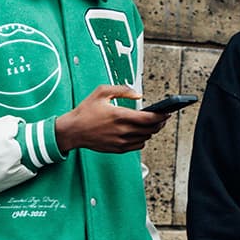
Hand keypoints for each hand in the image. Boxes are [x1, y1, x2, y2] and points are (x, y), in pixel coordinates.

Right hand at [55, 85, 170, 153]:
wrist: (73, 131)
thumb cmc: (86, 111)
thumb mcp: (101, 92)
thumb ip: (122, 90)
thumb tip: (138, 94)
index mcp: (120, 115)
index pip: (148, 118)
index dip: (161, 116)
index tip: (167, 113)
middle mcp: (122, 131)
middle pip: (150, 130)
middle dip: (159, 123)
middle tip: (163, 118)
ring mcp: (121, 142)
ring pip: (145, 138)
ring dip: (151, 131)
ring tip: (153, 124)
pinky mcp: (118, 149)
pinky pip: (138, 146)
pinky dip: (143, 139)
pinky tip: (141, 133)